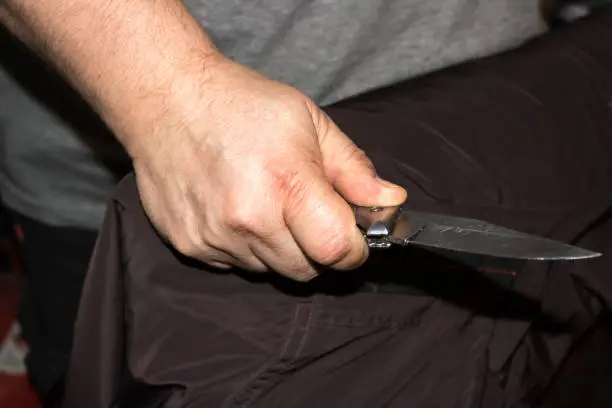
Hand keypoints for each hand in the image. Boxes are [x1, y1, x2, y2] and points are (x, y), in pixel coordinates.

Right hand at [131, 57, 405, 280]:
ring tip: (267, 204)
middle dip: (319, 250)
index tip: (353, 236)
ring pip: (271, 270)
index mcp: (287, 182)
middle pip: (307, 270)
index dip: (354, 249)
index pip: (337, 250)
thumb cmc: (242, 104)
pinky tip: (236, 210)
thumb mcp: (309, 122)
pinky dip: (247, 247)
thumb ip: (353, 169)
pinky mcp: (191, 246)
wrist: (167, 100)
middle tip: (309, 214)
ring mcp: (215, 236)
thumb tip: (391, 202)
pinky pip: (237, 265)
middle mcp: (249, 218)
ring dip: (282, 248)